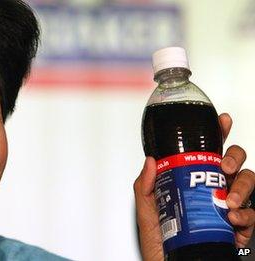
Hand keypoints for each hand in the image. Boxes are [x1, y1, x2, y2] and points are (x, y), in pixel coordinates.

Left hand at [134, 113, 254, 260]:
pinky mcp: (237, 228)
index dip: (219, 134)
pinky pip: (251, 216)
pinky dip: (246, 216)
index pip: (209, 153)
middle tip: (225, 167)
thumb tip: (150, 161)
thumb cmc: (158, 241)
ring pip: (248, 185)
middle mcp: (213, 191)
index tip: (223, 121)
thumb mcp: (146, 211)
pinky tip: (233, 219)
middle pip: (235, 164)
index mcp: (193, 181)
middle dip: (236, 159)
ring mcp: (226, 208)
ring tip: (228, 200)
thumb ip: (145, 186)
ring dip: (243, 188)